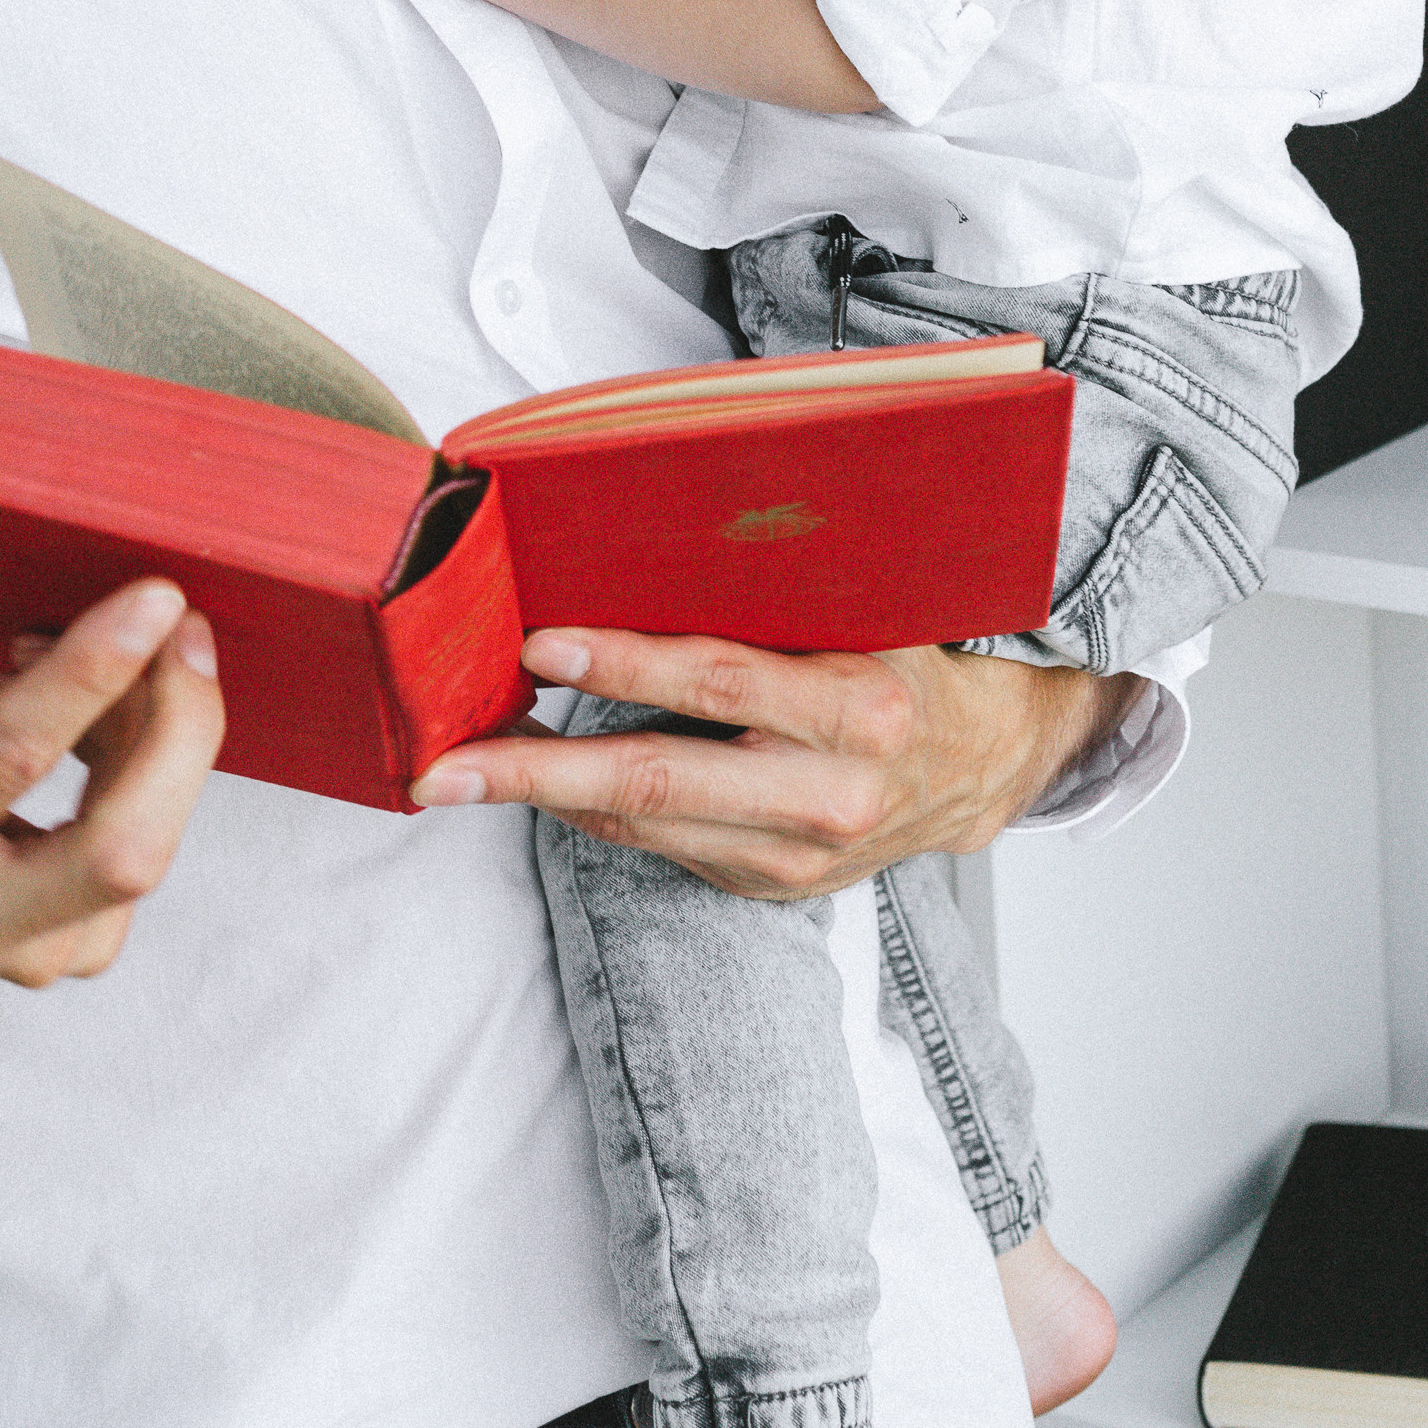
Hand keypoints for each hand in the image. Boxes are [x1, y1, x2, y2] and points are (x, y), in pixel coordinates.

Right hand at [0, 578, 223, 989]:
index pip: (10, 764)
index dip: (88, 674)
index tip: (152, 597)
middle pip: (122, 849)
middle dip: (177, 730)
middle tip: (184, 625)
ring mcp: (29, 952)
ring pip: (146, 845)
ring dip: (158, 734)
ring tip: (121, 649)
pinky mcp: (74, 948)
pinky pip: (144, 848)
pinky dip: (147, 767)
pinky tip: (107, 709)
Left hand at [410, 626, 1139, 899]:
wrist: (984, 768)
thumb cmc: (908, 655)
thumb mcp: (868, 608)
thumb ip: (776, 589)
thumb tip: (647, 540)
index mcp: (862, 709)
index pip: (720, 679)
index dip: (622, 665)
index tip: (538, 646)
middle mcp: (830, 797)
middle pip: (658, 782)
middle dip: (536, 774)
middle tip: (443, 765)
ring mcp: (799, 858)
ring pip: (647, 826)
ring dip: (544, 797)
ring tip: (460, 768)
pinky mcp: (773, 888)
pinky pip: (663, 847)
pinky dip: (595, 813)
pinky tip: (541, 782)